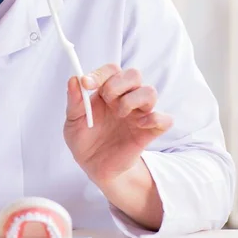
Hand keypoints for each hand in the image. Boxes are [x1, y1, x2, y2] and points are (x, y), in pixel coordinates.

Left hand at [64, 64, 172, 185]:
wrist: (94, 167)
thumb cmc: (84, 140)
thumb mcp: (72, 121)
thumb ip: (74, 101)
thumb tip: (74, 79)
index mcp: (106, 91)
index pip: (111, 70)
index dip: (100, 73)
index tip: (86, 84)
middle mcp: (124, 98)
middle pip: (134, 74)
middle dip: (118, 83)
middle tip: (107, 99)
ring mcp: (138, 114)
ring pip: (150, 92)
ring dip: (133, 99)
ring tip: (120, 114)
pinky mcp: (149, 132)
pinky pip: (165, 119)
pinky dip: (155, 118)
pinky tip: (140, 125)